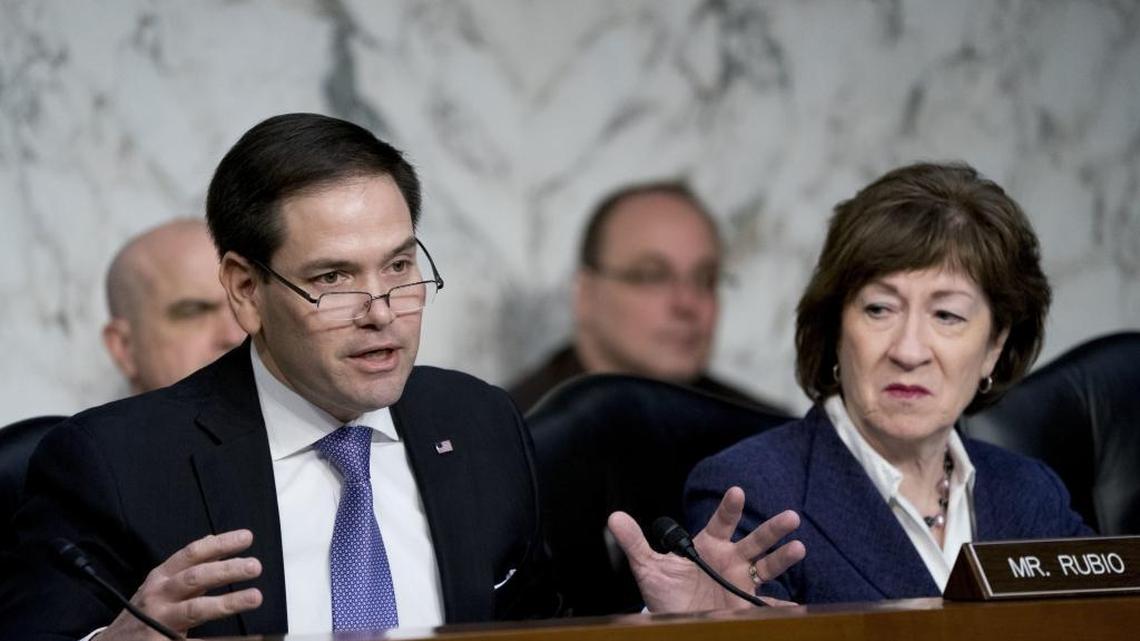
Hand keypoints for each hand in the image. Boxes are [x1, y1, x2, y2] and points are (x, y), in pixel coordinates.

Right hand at [96, 529, 262, 639]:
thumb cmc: (143, 612)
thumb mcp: (160, 584)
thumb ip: (187, 566)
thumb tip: (212, 540)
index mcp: (161, 577)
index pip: (192, 554)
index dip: (220, 544)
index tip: (247, 537)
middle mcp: (159, 596)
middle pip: (196, 578)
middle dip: (226, 570)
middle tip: (255, 566)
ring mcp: (159, 621)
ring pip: (196, 609)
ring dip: (227, 602)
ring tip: (255, 597)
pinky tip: (247, 638)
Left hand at [608, 486, 804, 612]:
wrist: (675, 619)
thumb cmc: (666, 592)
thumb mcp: (648, 568)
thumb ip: (635, 542)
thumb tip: (614, 517)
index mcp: (709, 546)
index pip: (722, 522)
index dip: (730, 508)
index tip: (737, 492)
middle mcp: (730, 559)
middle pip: (755, 540)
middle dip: (773, 529)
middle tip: (791, 517)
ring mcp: (740, 581)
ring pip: (767, 566)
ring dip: (783, 557)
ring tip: (798, 548)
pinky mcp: (746, 604)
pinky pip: (767, 604)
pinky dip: (782, 606)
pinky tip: (796, 606)